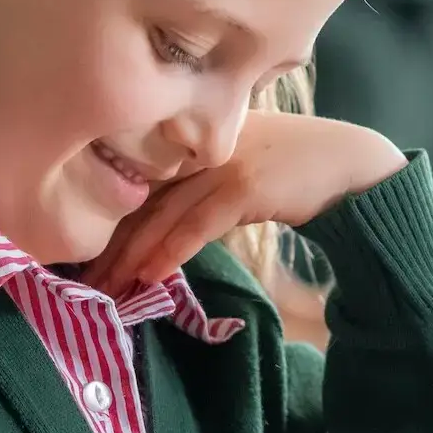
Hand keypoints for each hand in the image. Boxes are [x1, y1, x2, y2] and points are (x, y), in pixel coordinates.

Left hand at [83, 112, 405, 294]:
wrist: (349, 164)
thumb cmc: (294, 169)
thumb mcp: (236, 172)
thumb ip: (198, 190)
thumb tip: (160, 230)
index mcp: (191, 142)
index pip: (136, 185)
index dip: (107, 224)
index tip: (84, 260)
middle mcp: (200, 148)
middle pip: (141, 201)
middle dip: (109, 247)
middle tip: (83, 287)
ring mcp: (222, 164)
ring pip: (162, 215)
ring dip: (130, 257)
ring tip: (106, 291)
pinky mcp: (245, 185)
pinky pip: (198, 224)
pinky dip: (171, 251)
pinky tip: (149, 277)